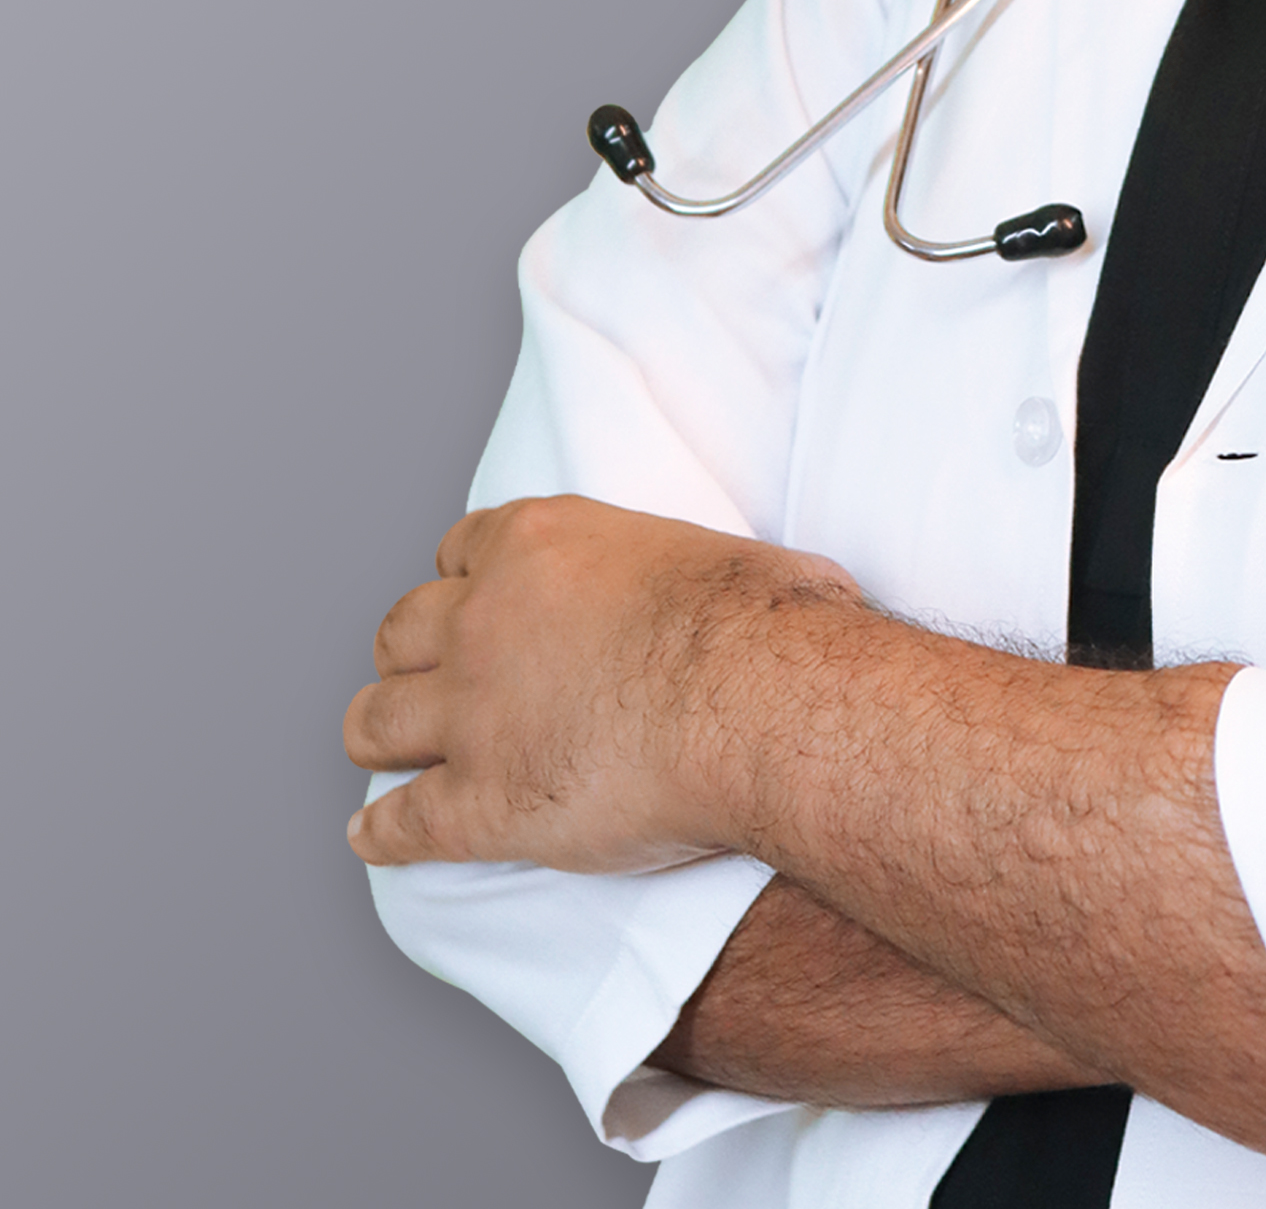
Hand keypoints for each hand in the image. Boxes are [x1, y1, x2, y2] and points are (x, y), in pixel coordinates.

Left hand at [343, 495, 861, 870]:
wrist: (758, 702)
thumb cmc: (764, 622)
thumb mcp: (719, 554)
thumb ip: (692, 567)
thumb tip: (774, 584)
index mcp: (538, 543)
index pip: (458, 550)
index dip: (466, 583)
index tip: (480, 605)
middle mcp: (484, 619)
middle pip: (397, 631)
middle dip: (411, 656)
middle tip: (435, 681)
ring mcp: (472, 713)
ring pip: (373, 722)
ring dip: (383, 736)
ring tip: (393, 753)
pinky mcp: (478, 804)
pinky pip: (398, 823)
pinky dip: (382, 833)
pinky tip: (378, 837)